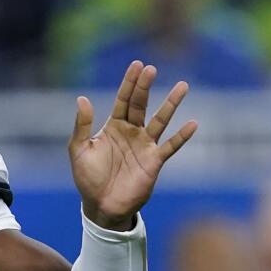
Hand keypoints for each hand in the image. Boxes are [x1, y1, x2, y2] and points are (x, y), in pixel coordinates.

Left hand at [69, 61, 197, 229]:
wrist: (101, 205)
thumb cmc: (88, 178)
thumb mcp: (79, 150)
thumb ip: (82, 126)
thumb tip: (82, 98)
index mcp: (113, 127)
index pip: (123, 100)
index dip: (129, 83)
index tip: (137, 64)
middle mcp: (131, 132)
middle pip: (140, 104)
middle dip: (145, 87)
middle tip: (151, 68)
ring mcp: (144, 145)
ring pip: (160, 120)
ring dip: (171, 104)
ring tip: (183, 86)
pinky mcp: (154, 161)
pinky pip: (170, 146)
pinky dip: (181, 136)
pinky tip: (192, 124)